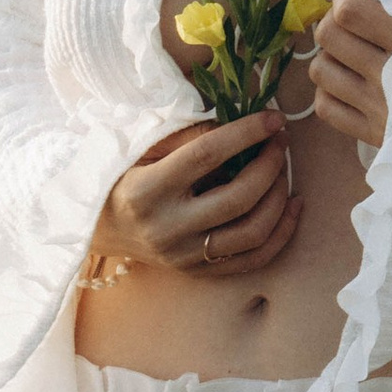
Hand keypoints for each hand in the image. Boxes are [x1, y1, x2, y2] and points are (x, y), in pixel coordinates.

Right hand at [93, 110, 300, 274]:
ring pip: (253, 233)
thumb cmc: (124, 176)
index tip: (273, 118)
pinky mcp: (198, 272)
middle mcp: (168, 228)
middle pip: (238, 198)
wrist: (98, 227)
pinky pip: (254, 259)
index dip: (246, 133)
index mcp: (148, 190)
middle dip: (270, 165)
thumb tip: (242, 126)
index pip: (207, 155)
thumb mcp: (144, 147)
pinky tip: (293, 204)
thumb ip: (190, 136)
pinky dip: (282, 231)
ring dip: (280, 197)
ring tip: (283, 171)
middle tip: (281, 143)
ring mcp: (185, 255)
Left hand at [310, 0, 391, 150]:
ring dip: (333, 52)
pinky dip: (332, 89)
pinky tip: (353, 80)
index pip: (348, 10)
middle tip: (357, 14)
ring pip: (321, 70)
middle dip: (336, 15)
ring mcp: (381, 108)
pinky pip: (327, 108)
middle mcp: (390, 75)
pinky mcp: (379, 135)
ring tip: (355, 49)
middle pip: (329, 36)